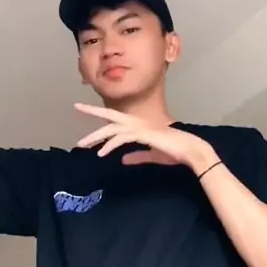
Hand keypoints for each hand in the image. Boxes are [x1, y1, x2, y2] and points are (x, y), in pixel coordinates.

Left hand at [75, 103, 218, 174]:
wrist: (190, 151)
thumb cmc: (174, 153)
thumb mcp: (151, 155)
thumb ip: (137, 156)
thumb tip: (122, 159)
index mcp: (140, 125)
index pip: (116, 118)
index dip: (101, 114)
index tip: (87, 112)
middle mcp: (138, 122)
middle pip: (110, 115)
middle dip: (93, 111)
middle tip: (76, 107)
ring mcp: (140, 127)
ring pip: (112, 129)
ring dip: (96, 137)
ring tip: (82, 144)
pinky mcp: (143, 134)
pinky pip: (121, 139)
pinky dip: (110, 145)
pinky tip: (101, 152)